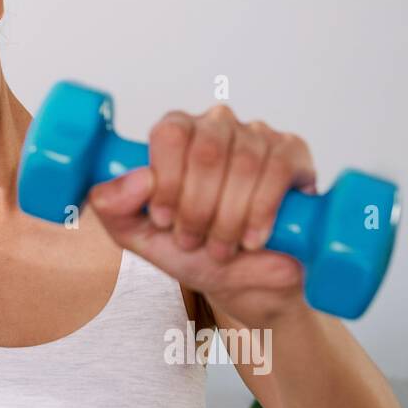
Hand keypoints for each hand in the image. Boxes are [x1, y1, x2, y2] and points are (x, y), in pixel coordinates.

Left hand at [87, 104, 316, 324]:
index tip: (164, 220)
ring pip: (244, 164)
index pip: (170, 133)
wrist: (243, 282)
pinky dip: (261, 212)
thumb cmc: (191, 250)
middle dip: (198, 208)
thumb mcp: (140, 236)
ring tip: (221, 247)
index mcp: (176, 133)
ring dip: (228, 218)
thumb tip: (133, 181)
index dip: (167, 182)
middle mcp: (216, 125)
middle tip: (194, 240)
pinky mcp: (293, 154)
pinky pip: (278, 171)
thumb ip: (115, 207)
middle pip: (207, 150)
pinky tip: (252, 239)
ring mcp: (257, 136)